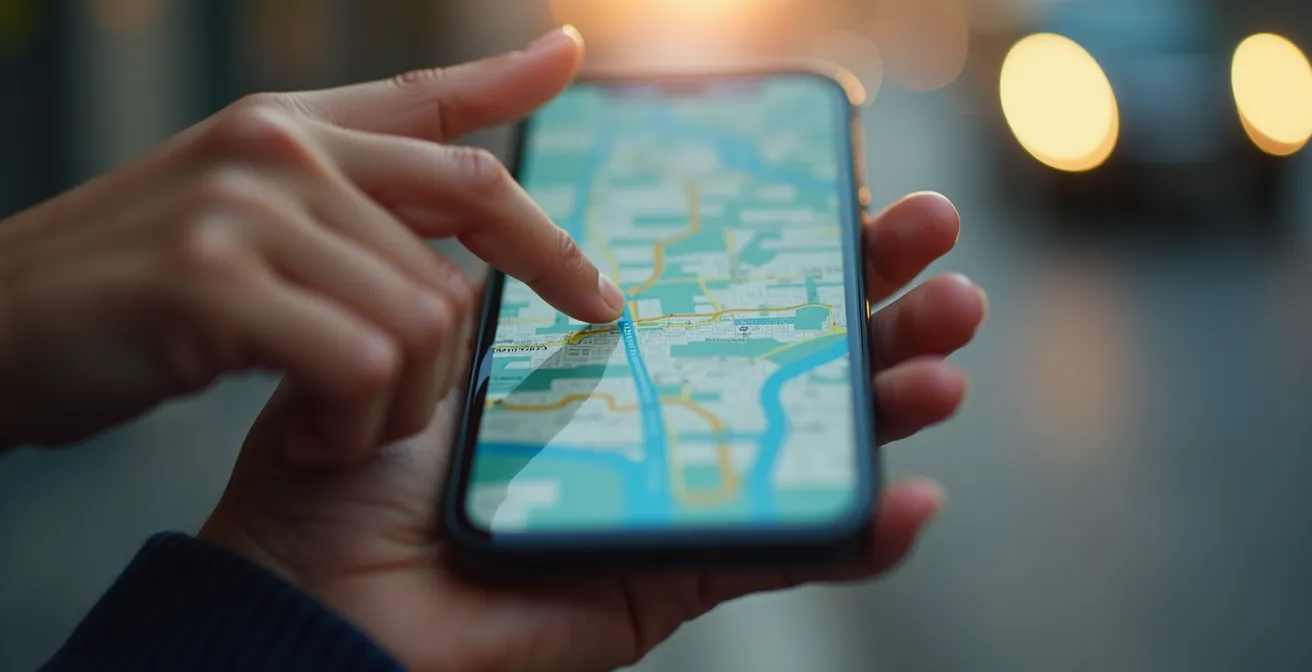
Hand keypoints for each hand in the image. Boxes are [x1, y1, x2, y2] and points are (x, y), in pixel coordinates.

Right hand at [0, 27, 621, 455]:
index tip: (572, 66)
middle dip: (450, 363)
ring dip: (397, 404)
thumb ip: (350, 196)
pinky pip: (360, 365)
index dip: (518, 96)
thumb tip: (459, 218)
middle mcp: (277, 148)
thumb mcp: (241, 219)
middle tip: (393, 412)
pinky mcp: (211, 281)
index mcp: (291, 128)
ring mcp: (244, 207)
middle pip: (457, 261)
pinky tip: (304, 434)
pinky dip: (351, 423)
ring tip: (331, 425)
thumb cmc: (129, 294)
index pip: (441, 119)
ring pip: (422, 319)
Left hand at [201, 192, 986, 671]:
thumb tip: (551, 131)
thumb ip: (510, 239)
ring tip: (952, 339)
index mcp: (611, 349)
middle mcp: (658, 414)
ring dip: (897, 393)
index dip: (799, 234)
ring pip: (814, 442)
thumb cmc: (359, 442)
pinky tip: (912, 493)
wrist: (317, 582)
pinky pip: (785, 556)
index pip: (730, 282)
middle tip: (935, 235)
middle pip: (794, 348)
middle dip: (878, 291)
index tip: (849, 177)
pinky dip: (859, 534)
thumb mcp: (441, 313)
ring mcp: (677, 495)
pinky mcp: (675, 576)